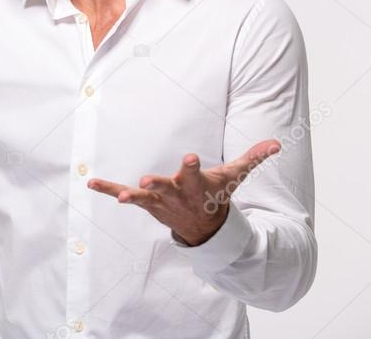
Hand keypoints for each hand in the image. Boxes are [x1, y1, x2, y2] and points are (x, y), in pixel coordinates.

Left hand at [87, 139, 280, 245]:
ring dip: (131, 195)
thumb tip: (278, 143)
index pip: (195, 174)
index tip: (189, 157)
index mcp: (198, 186)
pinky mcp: (146, 203)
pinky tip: (92, 182)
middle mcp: (178, 195)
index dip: (191, 167)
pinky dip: (108, 189)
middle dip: (159, 184)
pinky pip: (124, 195)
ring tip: (119, 195)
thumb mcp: (235, 176)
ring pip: (144, 198)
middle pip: (168, 189)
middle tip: (148, 179)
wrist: (205, 228)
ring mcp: (160, 202)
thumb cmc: (216, 194)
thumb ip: (254, 157)